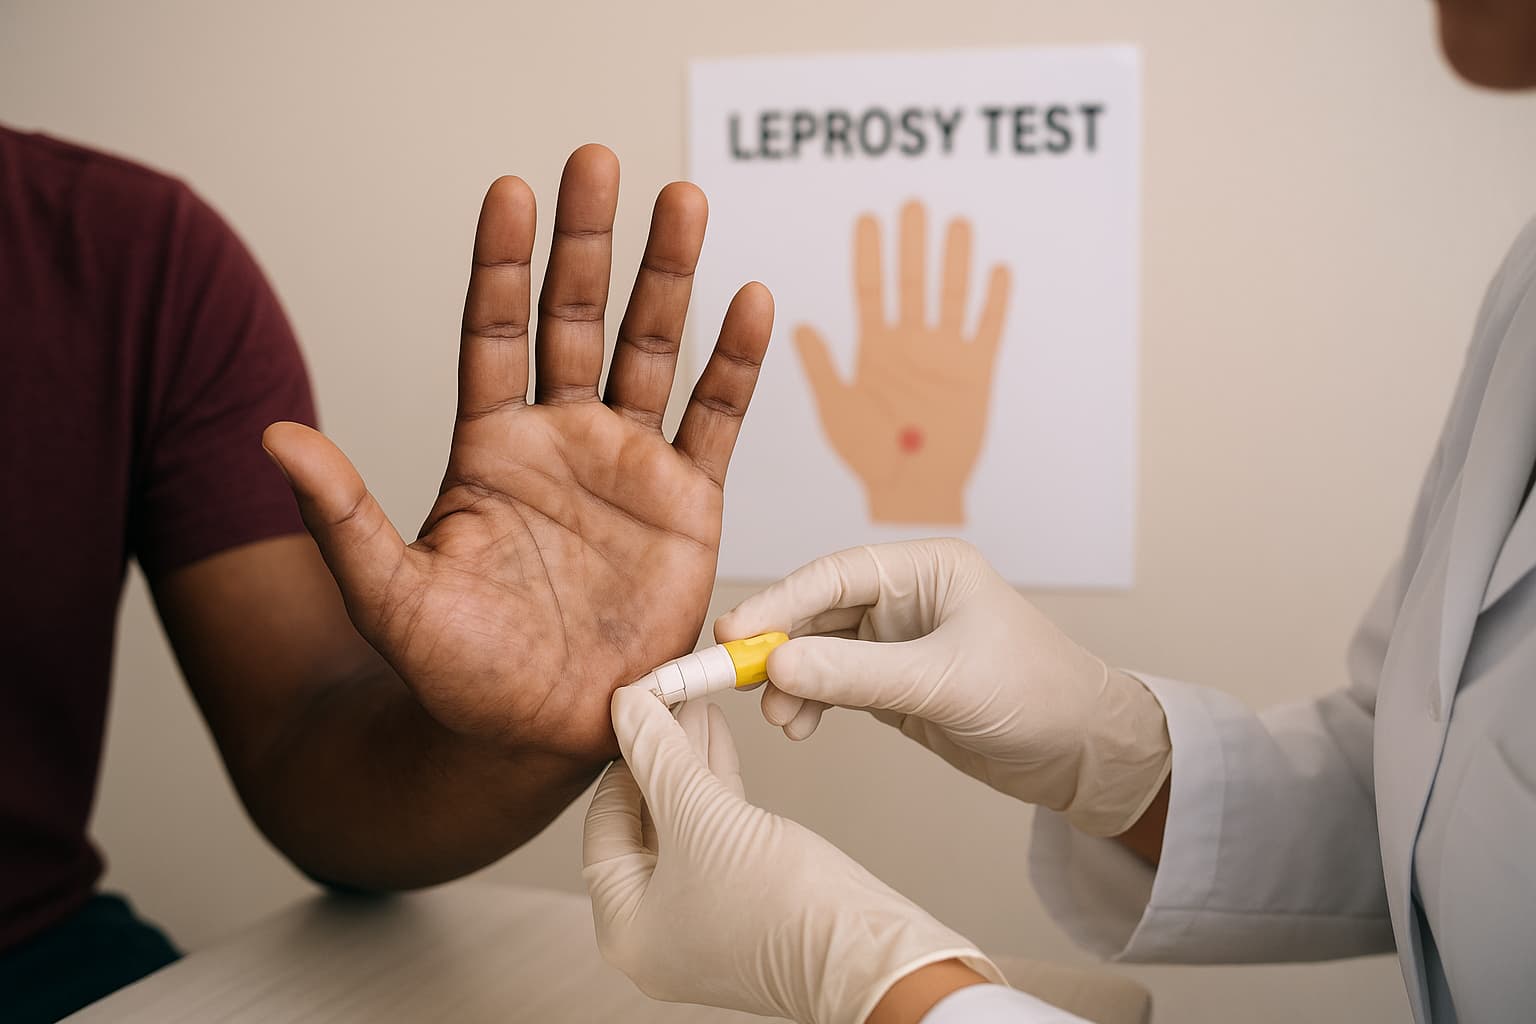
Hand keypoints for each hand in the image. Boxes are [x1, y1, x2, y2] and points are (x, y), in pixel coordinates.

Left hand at [262, 145, 772, 759]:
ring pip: (653, 350)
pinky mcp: (687, 503)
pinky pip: (715, 420)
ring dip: (668, 276)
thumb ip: (341, 516)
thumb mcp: (389, 595)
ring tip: (682, 200)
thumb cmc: (461, 672)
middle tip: (597, 161)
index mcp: (491, 448)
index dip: (502, 262)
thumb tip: (271, 438)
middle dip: (588, 240)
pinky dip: (734, 364)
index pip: (495, 332)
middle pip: (576, 317)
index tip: (511, 190)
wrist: (540, 735)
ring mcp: (628, 466)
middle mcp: (562, 440)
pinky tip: (747, 303)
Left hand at [583, 686, 1002, 1023]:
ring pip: (682, 824)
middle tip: (666, 696)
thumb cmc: (779, 905)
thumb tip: (624, 704)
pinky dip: (716, 785)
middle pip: (642, 823)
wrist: (866, 953)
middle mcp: (655, 930)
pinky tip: (718, 737)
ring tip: (696, 701)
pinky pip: (715, 835)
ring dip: (689, 762)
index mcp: (624, 927)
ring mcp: (700, 919)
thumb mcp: (702, 814)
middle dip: (658, 755)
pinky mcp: (743, 903)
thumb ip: (657, 755)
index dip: (621, 759)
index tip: (633, 707)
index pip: (603, 825)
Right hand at [715, 539, 1169, 836]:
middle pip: (818, 611)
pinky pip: (834, 684)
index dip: (779, 602)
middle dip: (778, 647)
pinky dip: (811, 702)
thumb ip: (857, 675)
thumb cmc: (1036, 694)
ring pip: (819, 652)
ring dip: (792, 683)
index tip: (734, 633)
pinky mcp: (893, 683)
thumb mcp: (942, 682)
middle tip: (735, 678)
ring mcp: (897, 641)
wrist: (1084, 752)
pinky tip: (799, 724)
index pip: (835, 575)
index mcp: (926, 568)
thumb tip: (777, 666)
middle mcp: (906, 597)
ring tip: (780, 719)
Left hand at [795, 201, 1008, 524]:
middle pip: (912, 282)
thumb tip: (798, 325)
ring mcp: (944, 358)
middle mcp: (910, 346)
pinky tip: (997, 270)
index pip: (870, 290)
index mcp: (874, 350)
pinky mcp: (975, 376)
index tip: (868, 218)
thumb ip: (823, 368)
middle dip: (912, 244)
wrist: (912, 496)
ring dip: (954, 261)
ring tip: (955, 223)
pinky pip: (987, 331)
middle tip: (912, 204)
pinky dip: (993, 302)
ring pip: (950, 297)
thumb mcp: (837, 411)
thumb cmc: (870, 461)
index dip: (870, 255)